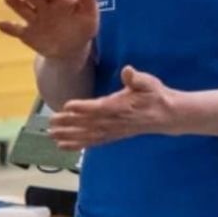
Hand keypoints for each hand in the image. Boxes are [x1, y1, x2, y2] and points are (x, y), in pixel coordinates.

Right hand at [0, 0, 97, 61]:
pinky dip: (8, 27)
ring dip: (15, 3)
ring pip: (23, 8)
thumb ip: (88, 0)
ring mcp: (34, 19)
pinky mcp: (27, 33)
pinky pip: (16, 29)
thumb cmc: (83, 27)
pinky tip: (1, 24)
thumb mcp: (90, 15)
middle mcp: (44, 6)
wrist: (72, 48)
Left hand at [48, 66, 180, 149]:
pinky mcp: (112, 136)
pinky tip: (63, 146)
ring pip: (87, 135)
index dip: (84, 107)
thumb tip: (128, 70)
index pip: (100, 107)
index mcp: (122, 106)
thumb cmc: (155, 95)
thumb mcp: (149, 83)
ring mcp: (113, 131)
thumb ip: (137, 78)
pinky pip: (93, 142)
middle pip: (88, 123)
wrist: (166, 115)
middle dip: (68, 123)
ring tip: (51, 135)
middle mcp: (115, 121)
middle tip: (51, 122)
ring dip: (69, 136)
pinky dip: (77, 145)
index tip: (67, 105)